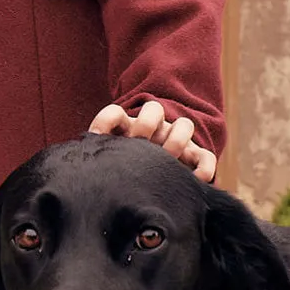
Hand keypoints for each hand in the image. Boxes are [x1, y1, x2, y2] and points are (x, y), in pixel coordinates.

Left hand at [88, 101, 216, 182]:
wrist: (155, 179)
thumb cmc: (125, 172)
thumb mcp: (110, 161)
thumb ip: (98, 157)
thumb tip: (84, 157)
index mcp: (127, 128)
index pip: (115, 114)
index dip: (106, 121)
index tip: (98, 138)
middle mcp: (153, 129)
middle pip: (153, 109)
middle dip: (146, 124)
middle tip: (140, 143)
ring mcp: (175, 140)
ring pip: (184, 125)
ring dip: (176, 140)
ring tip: (168, 158)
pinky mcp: (195, 156)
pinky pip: (205, 157)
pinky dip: (203, 168)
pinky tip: (196, 179)